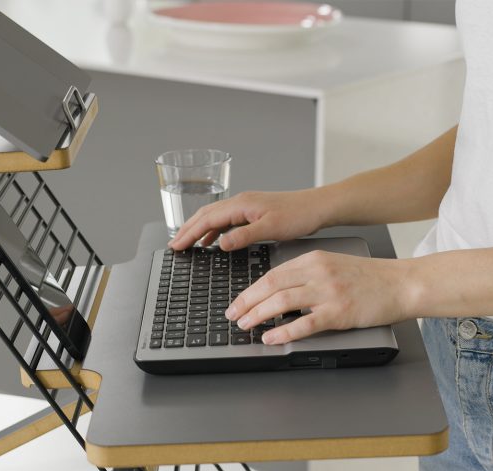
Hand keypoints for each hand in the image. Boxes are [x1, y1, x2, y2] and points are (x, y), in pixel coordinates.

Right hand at [169, 189, 329, 250]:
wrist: (317, 207)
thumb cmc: (298, 215)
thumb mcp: (270, 228)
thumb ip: (243, 236)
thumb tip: (220, 244)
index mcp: (241, 204)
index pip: (207, 219)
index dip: (189, 233)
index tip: (176, 246)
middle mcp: (240, 202)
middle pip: (205, 215)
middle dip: (187, 230)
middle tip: (174, 245)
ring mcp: (246, 206)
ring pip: (214, 216)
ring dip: (198, 229)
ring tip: (187, 243)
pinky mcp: (253, 211)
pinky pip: (226, 220)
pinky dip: (214, 230)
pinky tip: (213, 240)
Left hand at [225, 250, 414, 343]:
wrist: (402, 284)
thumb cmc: (371, 278)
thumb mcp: (334, 265)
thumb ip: (309, 274)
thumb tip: (280, 291)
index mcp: (314, 259)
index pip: (272, 273)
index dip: (251, 289)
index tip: (238, 301)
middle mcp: (318, 273)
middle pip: (271, 285)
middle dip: (247, 301)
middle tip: (233, 315)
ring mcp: (328, 293)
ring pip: (282, 302)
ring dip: (259, 315)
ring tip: (246, 325)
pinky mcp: (339, 313)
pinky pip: (305, 324)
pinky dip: (284, 332)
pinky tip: (271, 338)